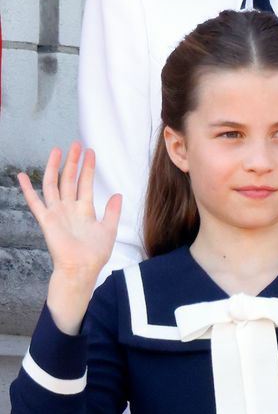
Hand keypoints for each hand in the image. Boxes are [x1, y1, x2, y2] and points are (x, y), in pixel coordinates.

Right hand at [18, 143, 121, 332]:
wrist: (81, 270)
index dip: (88, 168)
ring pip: (54, 184)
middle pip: (69, 179)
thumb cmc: (94, 255)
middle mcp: (69, 208)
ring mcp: (57, 213)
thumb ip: (112, 212)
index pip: (85, 183)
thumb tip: (118, 194)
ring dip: (54, 167)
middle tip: (75, 144)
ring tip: (57, 150)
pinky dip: (27, 189)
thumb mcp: (109, 230)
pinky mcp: (47, 220)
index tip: (90, 152)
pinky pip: (35, 202)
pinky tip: (22, 176)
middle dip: (72, 162)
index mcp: (84, 210)